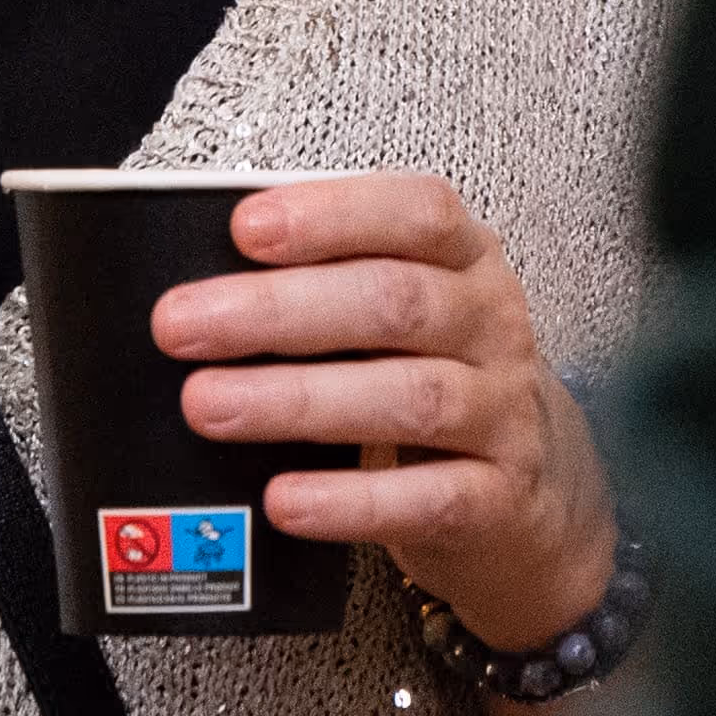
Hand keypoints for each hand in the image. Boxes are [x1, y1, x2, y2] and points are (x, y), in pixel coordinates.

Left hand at [158, 174, 612, 653]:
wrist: (534, 497)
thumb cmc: (435, 382)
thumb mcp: (402, 321)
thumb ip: (329, 290)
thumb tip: (205, 291)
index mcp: (467, 261)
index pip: (416, 214)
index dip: (330, 216)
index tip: (244, 228)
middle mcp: (493, 326)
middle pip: (393, 302)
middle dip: (275, 310)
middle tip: (180, 325)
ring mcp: (503, 414)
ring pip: (408, 396)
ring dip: (297, 399)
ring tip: (208, 405)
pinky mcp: (499, 499)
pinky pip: (427, 499)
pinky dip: (349, 502)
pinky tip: (284, 499)